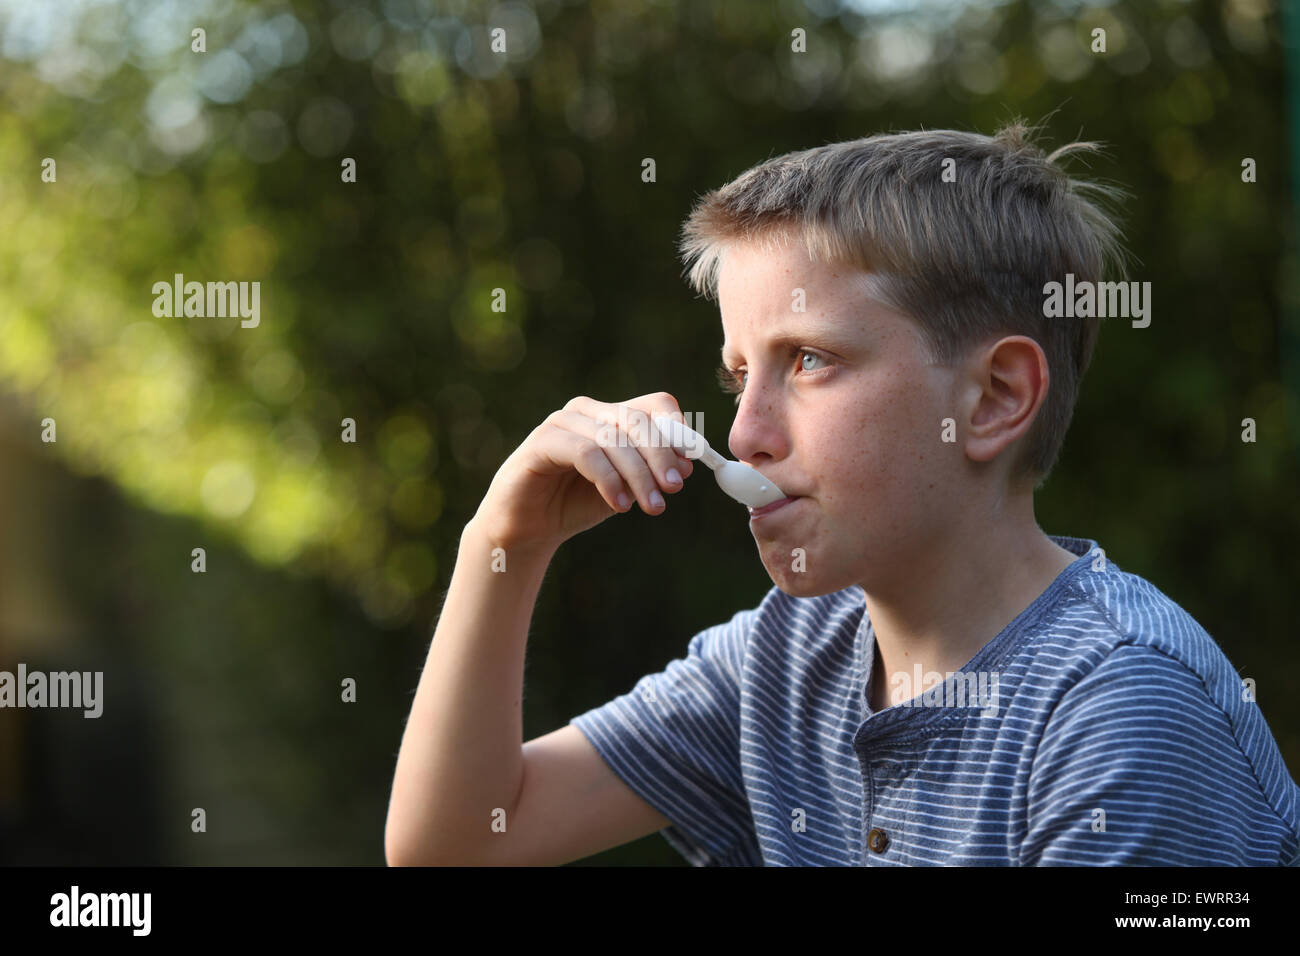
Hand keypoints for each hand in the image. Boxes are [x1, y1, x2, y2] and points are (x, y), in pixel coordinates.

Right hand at [470, 393, 694, 553]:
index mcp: (611, 415)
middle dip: (662, 456)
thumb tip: (687, 463)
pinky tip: (619, 504)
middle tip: (674, 489)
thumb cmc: (576, 504)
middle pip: (638, 420)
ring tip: (652, 507)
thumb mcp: (625, 487)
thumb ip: (651, 472)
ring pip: (614, 438)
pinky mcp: (542, 442)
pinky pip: (586, 453)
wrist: (528, 529)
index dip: (678, 432)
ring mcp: (562, 422)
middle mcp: (587, 411)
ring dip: (639, 475)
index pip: (656, 405)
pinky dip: (609, 479)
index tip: (689, 467)